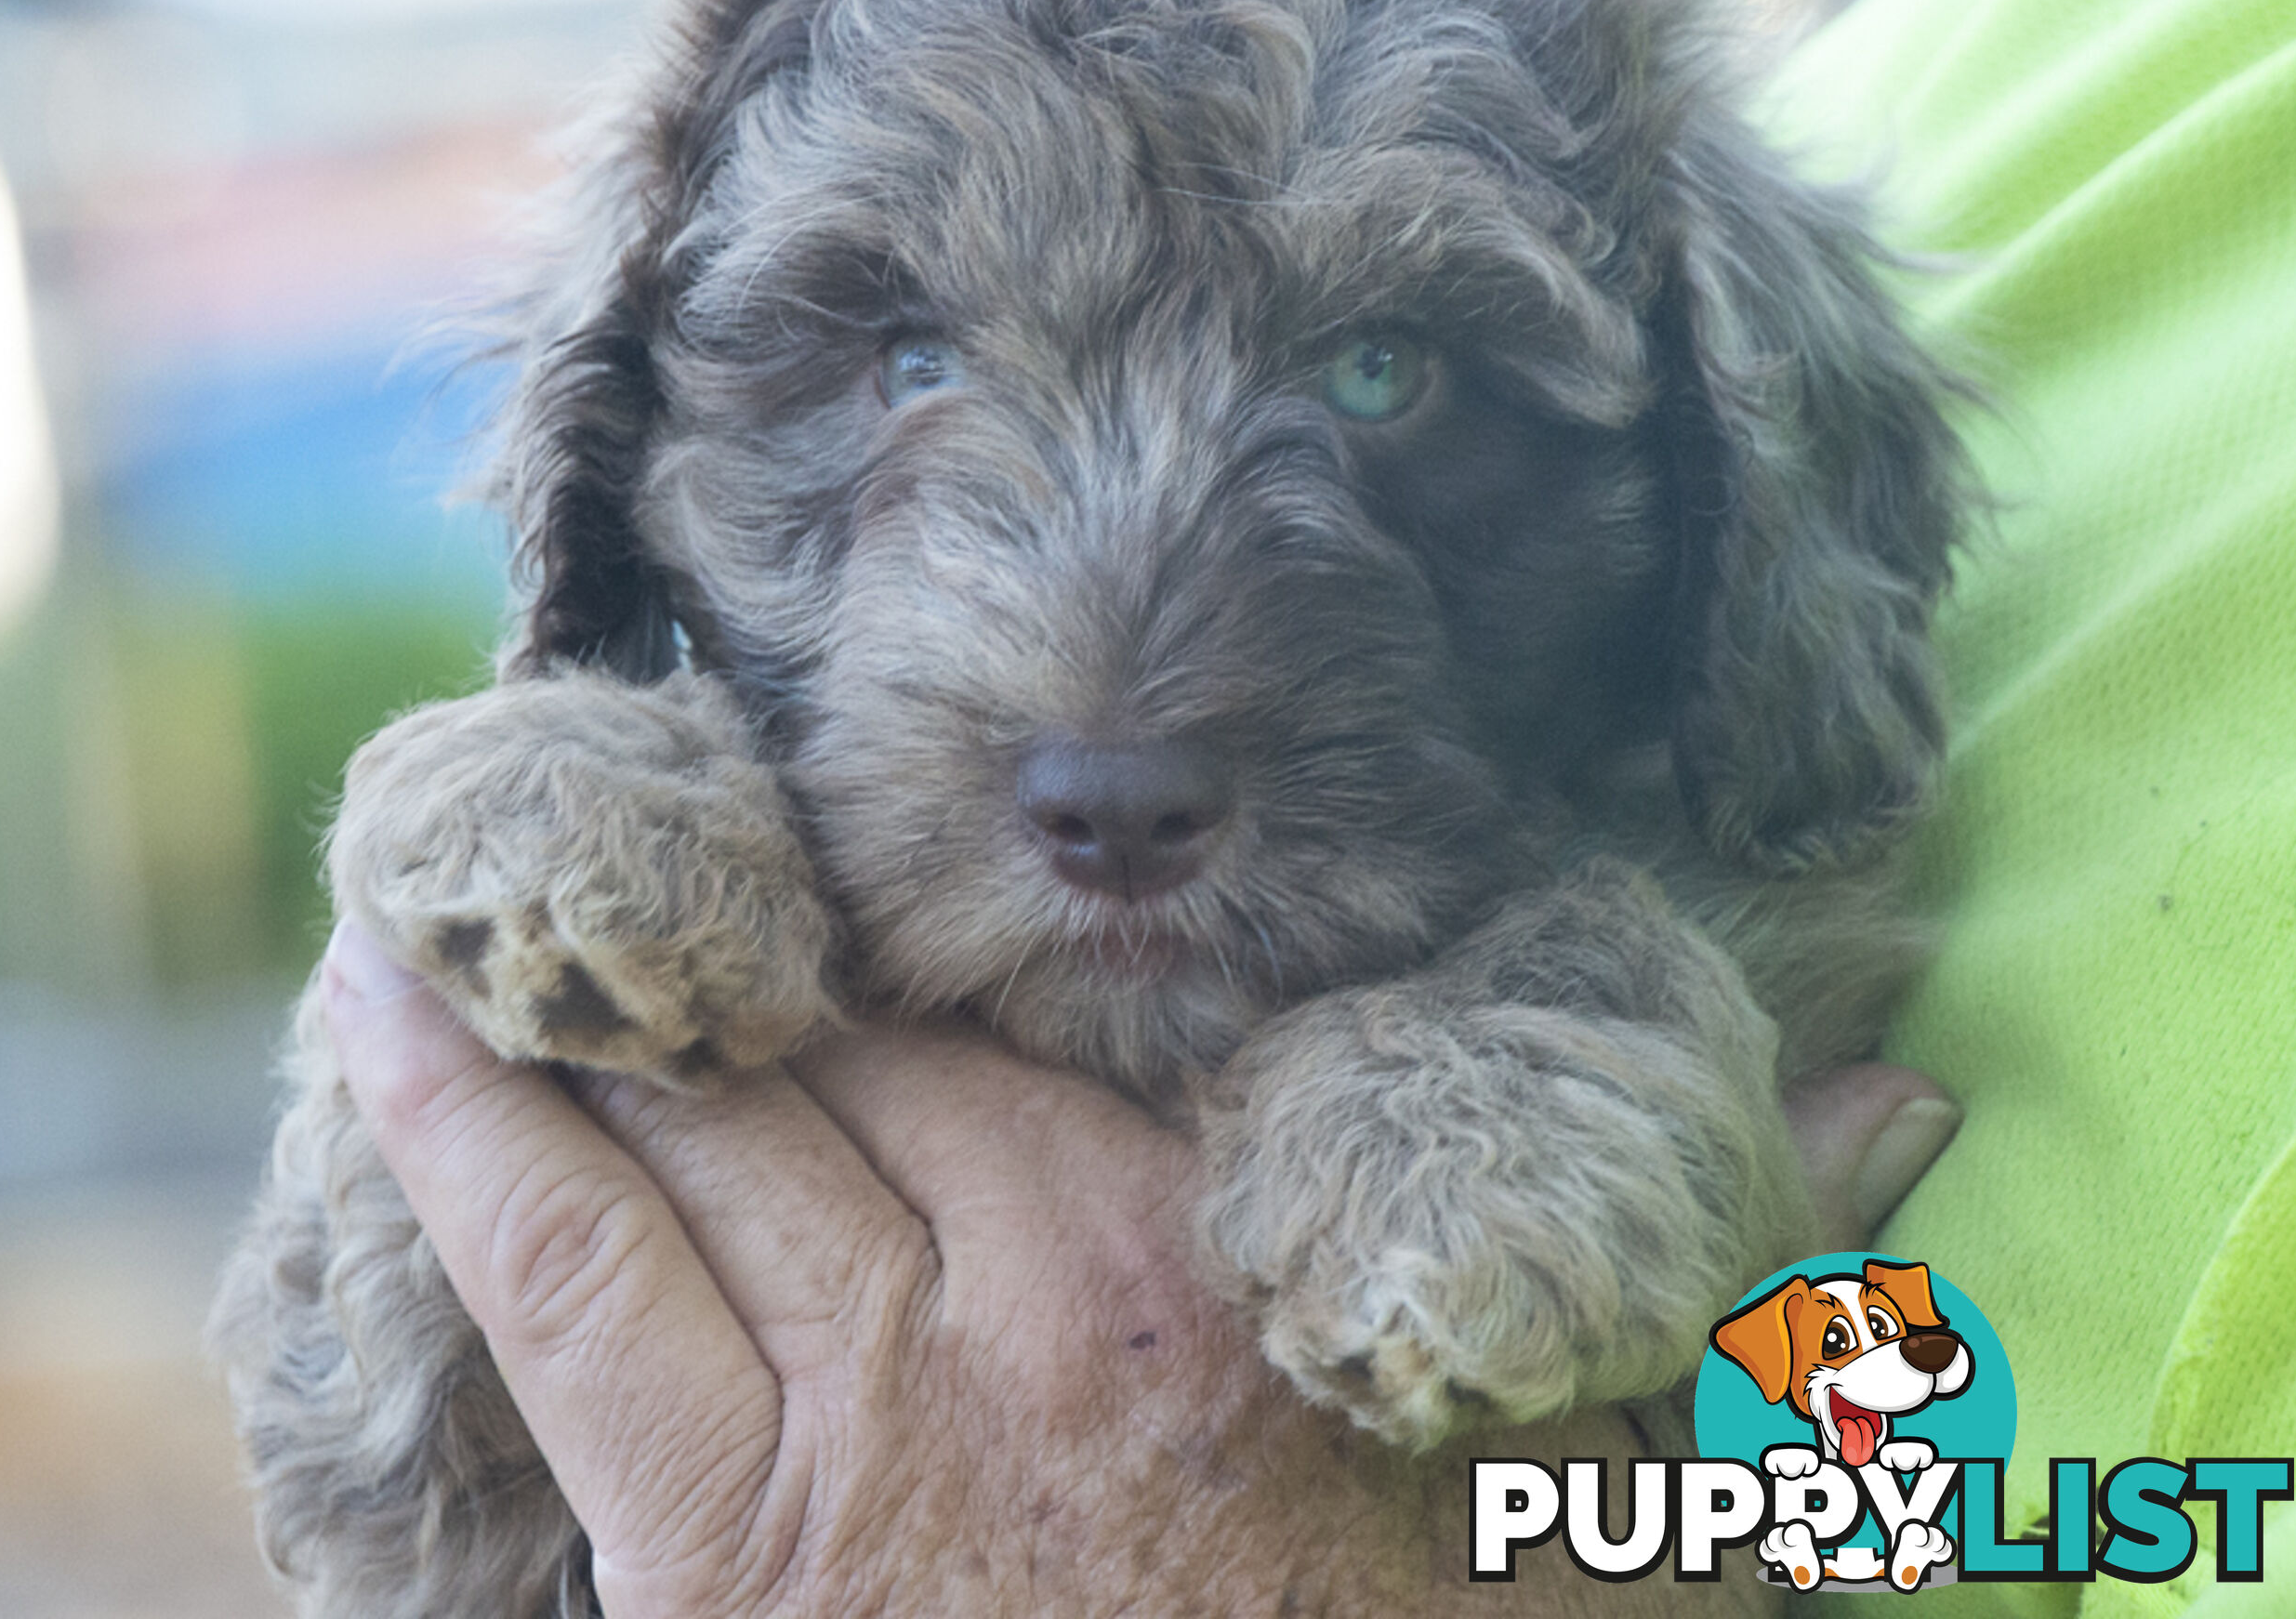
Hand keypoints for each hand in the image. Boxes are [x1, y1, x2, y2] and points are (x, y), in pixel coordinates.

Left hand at [320, 920, 1956, 1615]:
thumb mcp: (1608, 1520)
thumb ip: (1740, 1300)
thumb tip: (1910, 1097)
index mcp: (1218, 1262)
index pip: (1033, 1019)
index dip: (925, 905)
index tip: (846, 782)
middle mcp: (1027, 1292)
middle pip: (845, 1043)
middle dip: (740, 915)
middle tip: (630, 756)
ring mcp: (852, 1409)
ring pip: (694, 1115)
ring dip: (584, 978)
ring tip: (475, 835)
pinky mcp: (714, 1540)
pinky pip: (557, 1268)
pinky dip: (460, 1124)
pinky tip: (385, 999)